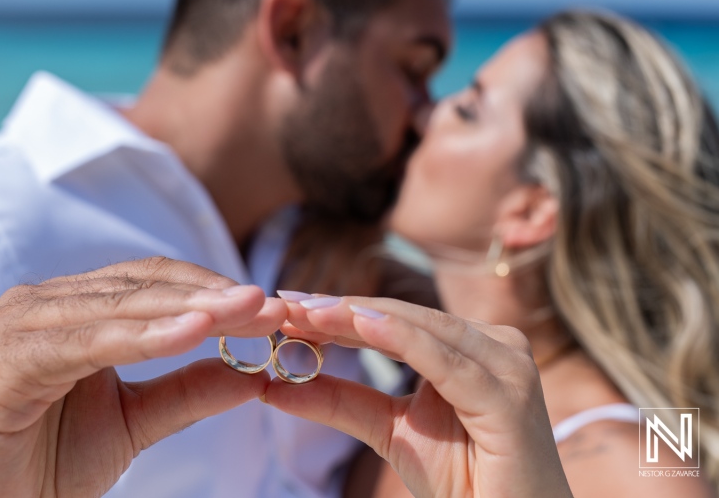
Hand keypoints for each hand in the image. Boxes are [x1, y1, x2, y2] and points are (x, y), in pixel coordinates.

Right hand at [0, 257, 285, 497]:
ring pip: (120, 307)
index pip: (155, 282)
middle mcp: (45, 304)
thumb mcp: (135, 421)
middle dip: (214, 296)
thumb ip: (188, 392)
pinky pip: (87, 342)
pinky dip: (142, 337)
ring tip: (245, 313)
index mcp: (74, 309)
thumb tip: (254, 374)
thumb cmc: (49, 461)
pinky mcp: (6, 361)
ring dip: (190, 309)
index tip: (270, 307)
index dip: (214, 290)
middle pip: (144, 286)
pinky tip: (192, 334)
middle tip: (271, 305)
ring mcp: (22, 326)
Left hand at [266, 297, 572, 497]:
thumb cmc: (464, 482)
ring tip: (308, 312)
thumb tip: (276, 386)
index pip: (396, 320)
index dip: (340, 312)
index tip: (288, 307)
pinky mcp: (508, 397)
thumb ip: (341, 403)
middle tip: (286, 303)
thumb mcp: (391, 432)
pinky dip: (400, 338)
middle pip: (405, 317)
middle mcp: (495, 345)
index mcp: (472, 347)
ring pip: (421, 329)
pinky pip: (445, 361)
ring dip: (359, 317)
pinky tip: (359, 322)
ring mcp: (507, 366)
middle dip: (341, 310)